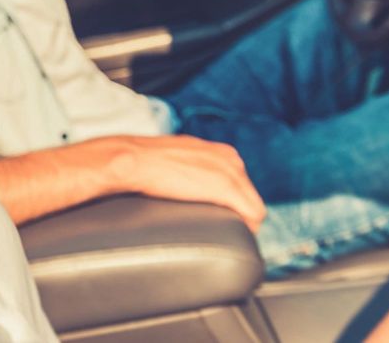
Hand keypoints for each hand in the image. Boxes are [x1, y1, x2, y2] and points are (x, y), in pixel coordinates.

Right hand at [103, 135, 267, 231]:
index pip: (241, 184)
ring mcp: (232, 173)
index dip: (232, 204)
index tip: (220, 217)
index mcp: (220, 152)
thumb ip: (190, 169)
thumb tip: (183, 185)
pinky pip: (254, 215)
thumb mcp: (175, 160)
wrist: (134, 160)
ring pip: (254, 207)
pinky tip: (233, 236)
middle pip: (250, 195)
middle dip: (239, 213)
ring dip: (243, 222)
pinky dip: (247, 228)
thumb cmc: (145, 163)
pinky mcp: (228, 189)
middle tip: (223, 230)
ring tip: (226, 236)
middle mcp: (231, 159)